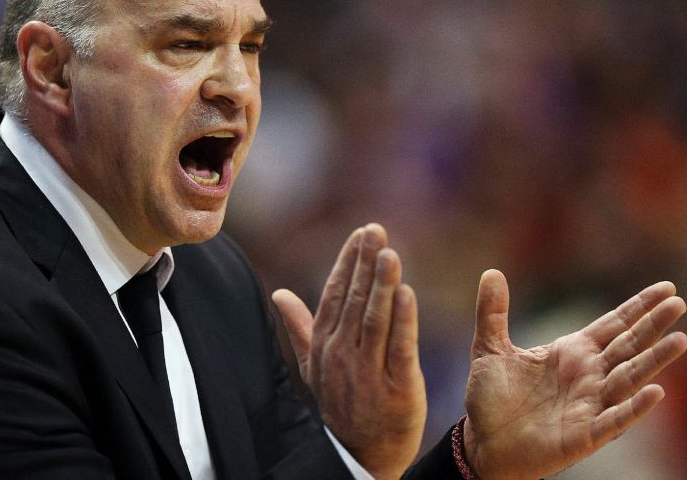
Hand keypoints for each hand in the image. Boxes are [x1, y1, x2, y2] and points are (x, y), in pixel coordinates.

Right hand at [272, 224, 425, 479]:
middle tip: (375, 230)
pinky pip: (399, 348)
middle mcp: (343, 354)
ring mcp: (368, 371)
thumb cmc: (340, 405)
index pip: (336, 295)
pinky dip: (403, 320)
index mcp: (325, 345)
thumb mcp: (315, 367)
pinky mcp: (397, 387)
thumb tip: (279, 294)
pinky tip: (407, 293)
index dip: (348, 262)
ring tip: (390, 253)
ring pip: (375, 319)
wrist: (359, 455)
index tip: (360, 233)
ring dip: (382, 284)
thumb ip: (300, 328)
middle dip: (365, 263)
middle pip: (355, 300)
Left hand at [463, 270, 686, 479]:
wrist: (482, 442)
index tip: (667, 288)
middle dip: (652, 326)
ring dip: (653, 361)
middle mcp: (588, 376)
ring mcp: (589, 405)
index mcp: (572, 352)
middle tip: (679, 303)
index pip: (613, 325)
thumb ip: (493, 312)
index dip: (639, 307)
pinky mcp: (583, 435)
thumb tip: (491, 272)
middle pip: (628, 346)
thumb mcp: (489, 347)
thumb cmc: (491, 397)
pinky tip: (655, 392)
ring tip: (678, 340)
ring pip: (628, 379)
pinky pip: (614, 420)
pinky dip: (633, 408)